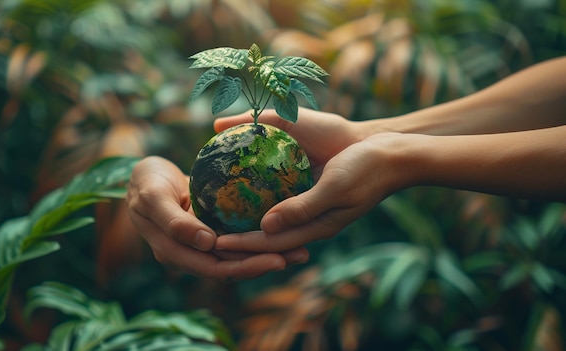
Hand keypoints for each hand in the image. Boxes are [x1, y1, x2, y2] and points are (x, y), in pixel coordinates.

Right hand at [126, 156, 308, 280]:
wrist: (144, 176)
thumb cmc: (144, 182)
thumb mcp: (153, 197)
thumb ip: (173, 221)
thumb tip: (206, 243)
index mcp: (175, 254)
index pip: (216, 267)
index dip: (247, 266)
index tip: (277, 258)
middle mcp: (191, 255)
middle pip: (233, 266)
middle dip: (266, 263)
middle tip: (300, 255)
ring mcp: (202, 245)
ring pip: (238, 255)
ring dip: (269, 253)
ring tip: (301, 249)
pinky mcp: (211, 231)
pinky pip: (238, 238)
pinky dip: (259, 236)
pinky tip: (283, 228)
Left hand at [215, 112, 409, 252]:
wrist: (392, 154)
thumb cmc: (367, 171)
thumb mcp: (335, 189)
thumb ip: (302, 208)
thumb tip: (266, 225)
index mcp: (316, 226)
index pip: (271, 242)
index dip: (242, 244)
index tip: (214, 243)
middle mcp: (310, 219)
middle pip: (267, 235)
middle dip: (239, 238)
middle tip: (207, 233)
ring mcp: (311, 204)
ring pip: (272, 217)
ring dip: (247, 219)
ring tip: (220, 215)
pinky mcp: (312, 187)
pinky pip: (281, 196)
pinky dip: (261, 197)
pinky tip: (246, 188)